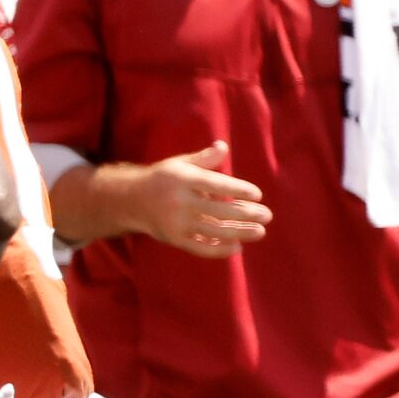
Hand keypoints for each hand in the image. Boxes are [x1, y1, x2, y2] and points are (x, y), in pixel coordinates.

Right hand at [132, 142, 269, 256]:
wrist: (131, 201)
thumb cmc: (163, 179)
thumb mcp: (180, 164)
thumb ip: (203, 159)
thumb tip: (223, 147)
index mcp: (183, 180)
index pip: (216, 184)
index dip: (239, 190)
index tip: (258, 195)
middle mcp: (180, 202)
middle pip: (219, 210)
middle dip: (246, 214)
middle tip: (267, 216)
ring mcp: (177, 223)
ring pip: (214, 231)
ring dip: (240, 233)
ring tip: (260, 232)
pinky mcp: (175, 239)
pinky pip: (200, 248)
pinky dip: (219, 250)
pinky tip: (237, 247)